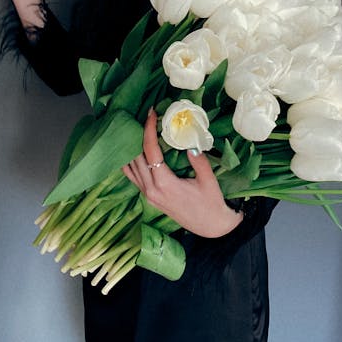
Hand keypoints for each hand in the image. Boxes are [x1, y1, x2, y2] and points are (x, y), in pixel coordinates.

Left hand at [122, 109, 242, 237]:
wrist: (211, 228)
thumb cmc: (211, 204)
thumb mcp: (208, 180)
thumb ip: (198, 160)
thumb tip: (189, 141)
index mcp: (164, 184)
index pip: (150, 151)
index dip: (148, 129)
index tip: (150, 113)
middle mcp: (151, 190)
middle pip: (136, 156)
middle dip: (138, 134)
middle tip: (143, 116)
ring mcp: (147, 195)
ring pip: (130, 167)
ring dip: (132, 147)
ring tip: (138, 128)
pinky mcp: (149, 198)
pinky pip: (133, 176)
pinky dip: (131, 161)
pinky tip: (136, 150)